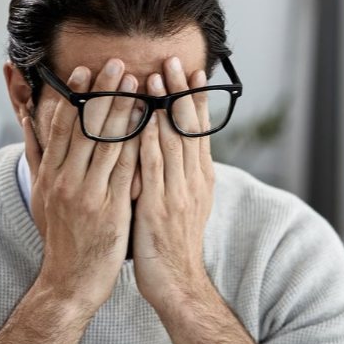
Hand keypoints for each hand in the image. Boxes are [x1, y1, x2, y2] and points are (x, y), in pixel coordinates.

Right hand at [23, 60, 139, 313]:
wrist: (70, 281)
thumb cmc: (60, 237)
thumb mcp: (41, 196)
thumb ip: (37, 156)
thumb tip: (28, 121)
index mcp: (50, 175)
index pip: (61, 128)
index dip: (74, 97)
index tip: (85, 71)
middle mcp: (66, 181)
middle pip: (85, 128)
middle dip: (103, 94)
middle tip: (118, 65)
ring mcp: (88, 196)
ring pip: (108, 144)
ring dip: (125, 111)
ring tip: (140, 85)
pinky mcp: (111, 211)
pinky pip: (127, 171)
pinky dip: (138, 145)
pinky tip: (151, 125)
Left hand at [133, 56, 215, 313]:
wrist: (177, 282)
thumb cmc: (172, 245)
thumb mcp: (182, 205)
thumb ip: (178, 176)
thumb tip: (173, 150)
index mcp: (199, 180)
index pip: (197, 131)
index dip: (194, 100)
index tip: (191, 72)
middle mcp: (192, 182)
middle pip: (187, 130)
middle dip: (180, 93)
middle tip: (174, 60)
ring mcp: (177, 194)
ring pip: (172, 143)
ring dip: (164, 108)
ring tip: (157, 77)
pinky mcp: (159, 208)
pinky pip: (154, 169)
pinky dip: (150, 142)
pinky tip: (143, 120)